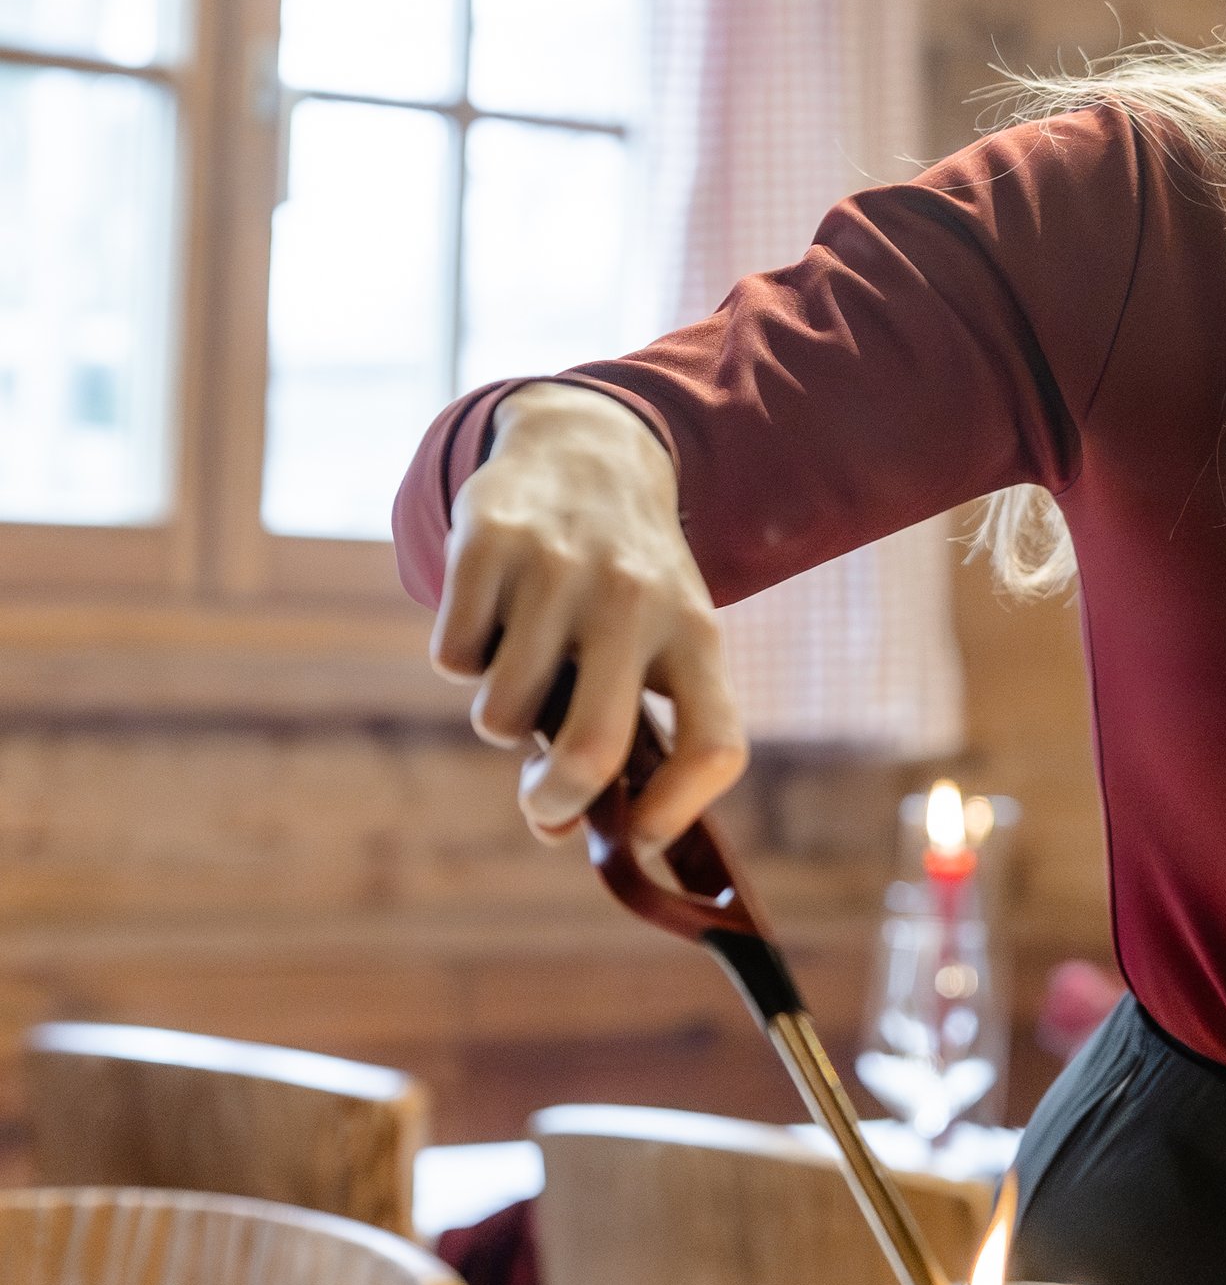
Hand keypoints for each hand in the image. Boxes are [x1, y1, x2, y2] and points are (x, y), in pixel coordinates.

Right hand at [429, 383, 745, 852]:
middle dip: (554, 800)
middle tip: (542, 803)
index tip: (638, 837)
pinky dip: (462, 656)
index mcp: (695, 634)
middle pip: (593, 749)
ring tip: (526, 664)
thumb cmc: (626, 582)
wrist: (588, 448)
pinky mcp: (490, 541)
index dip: (678, 812)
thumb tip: (554, 829)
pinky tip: (493, 615)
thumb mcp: (662, 639)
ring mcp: (560, 569)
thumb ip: (627, 734)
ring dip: (500, 715)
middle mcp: (636, 600)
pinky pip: (453, 658)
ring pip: (501, 713)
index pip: (714, 746)